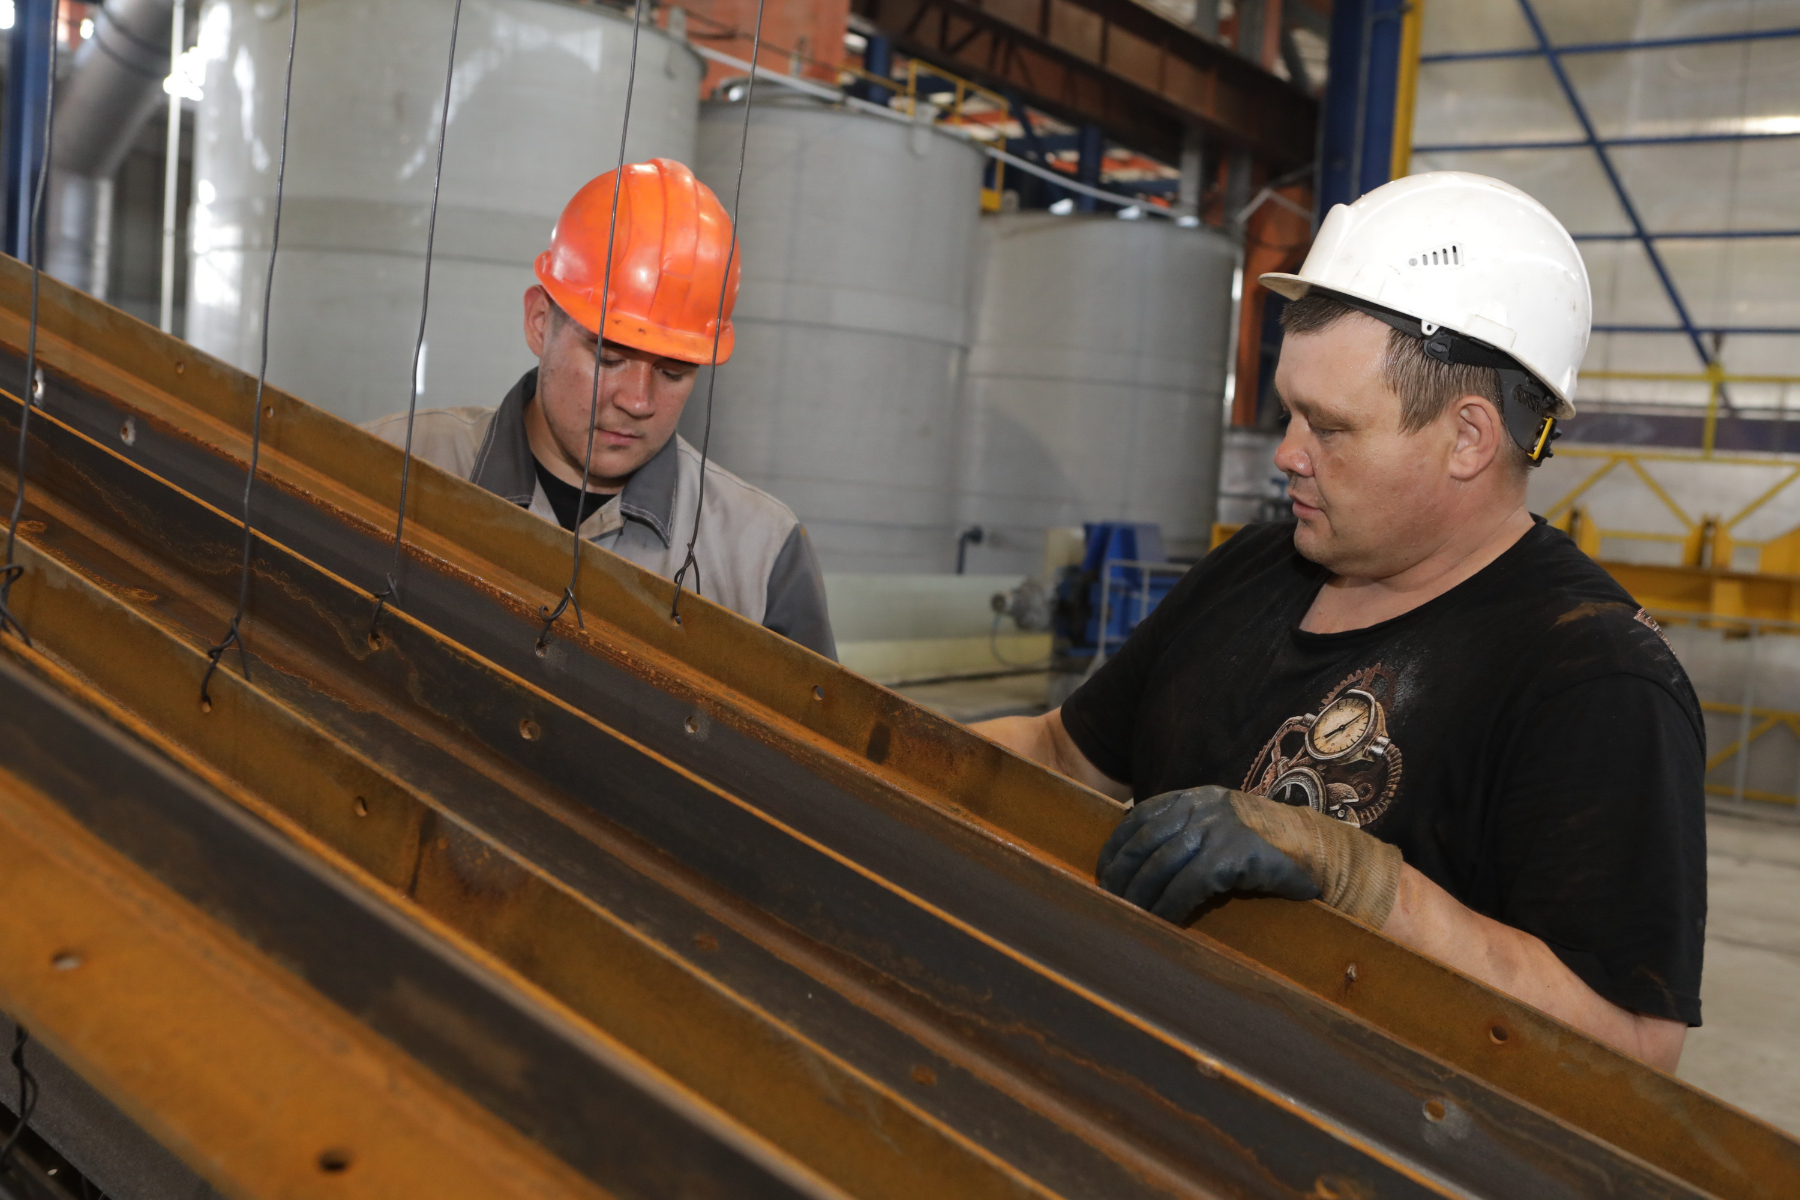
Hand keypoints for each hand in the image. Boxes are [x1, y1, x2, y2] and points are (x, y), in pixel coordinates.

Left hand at [1096, 785, 1320, 922]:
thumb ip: (1188, 831)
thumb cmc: (1264, 845)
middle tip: (1109, 900)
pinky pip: (1189, 883)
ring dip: (1140, 894)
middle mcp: (1204, 808)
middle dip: (1122, 873)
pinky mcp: (1233, 855)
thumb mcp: (1223, 824)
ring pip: (1162, 863)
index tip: (1104, 870)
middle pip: (1146, 841)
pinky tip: (1162, 920)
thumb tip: (1140, 862)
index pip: (1141, 816)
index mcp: (1196, 798)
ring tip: (1129, 915)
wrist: (1316, 849)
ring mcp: (1219, 829)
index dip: (1117, 845)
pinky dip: (1170, 904)